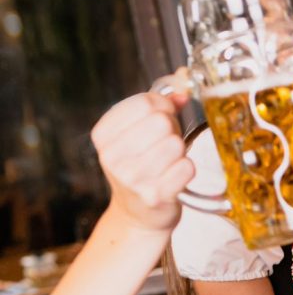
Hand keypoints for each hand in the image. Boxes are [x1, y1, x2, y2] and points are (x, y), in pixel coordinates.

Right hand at [90, 80, 193, 231]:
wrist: (138, 214)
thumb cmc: (142, 166)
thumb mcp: (139, 132)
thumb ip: (161, 103)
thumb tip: (184, 80)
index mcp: (103, 134)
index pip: (144, 103)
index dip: (163, 106)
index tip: (161, 117)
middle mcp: (112, 156)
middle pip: (161, 122)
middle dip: (172, 130)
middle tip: (166, 144)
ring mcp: (132, 177)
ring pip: (176, 144)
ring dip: (180, 151)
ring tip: (168, 162)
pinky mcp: (155, 195)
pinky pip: (187, 167)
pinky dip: (187, 169)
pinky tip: (174, 177)